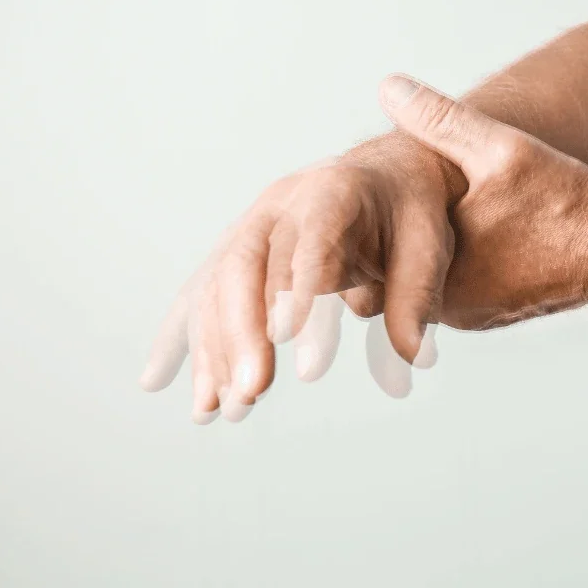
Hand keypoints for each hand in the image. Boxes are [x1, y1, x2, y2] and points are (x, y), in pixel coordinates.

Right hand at [140, 137, 454, 422]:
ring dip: (212, 350)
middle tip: (254, 393)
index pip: (312, 240)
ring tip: (218, 410)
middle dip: (243, 332)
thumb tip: (410, 357)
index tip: (290, 344)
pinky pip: (201, 294)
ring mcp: (252, 226)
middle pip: (248, 265)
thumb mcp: (429, 243)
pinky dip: (183, 340)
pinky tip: (159, 381)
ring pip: (217, 285)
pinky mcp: (237, 253)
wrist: (383, 177)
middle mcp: (281, 204)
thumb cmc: (410, 210)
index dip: (298, 289)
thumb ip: (417, 297)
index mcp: (335, 190)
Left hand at [379, 75, 587, 329]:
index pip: (373, 257)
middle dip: (387, 236)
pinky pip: (452, 289)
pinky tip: (453, 231)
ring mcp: (471, 316)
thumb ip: (440, 119)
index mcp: (438, 275)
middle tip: (366, 204)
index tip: (350, 201)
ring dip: (417, 252)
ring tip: (402, 212)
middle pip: (393, 272)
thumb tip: (389, 86)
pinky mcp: (490, 315)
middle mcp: (449, 307)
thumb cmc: (565, 201)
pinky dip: (447, 264)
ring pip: (423, 282)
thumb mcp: (501, 148)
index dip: (361, 226)